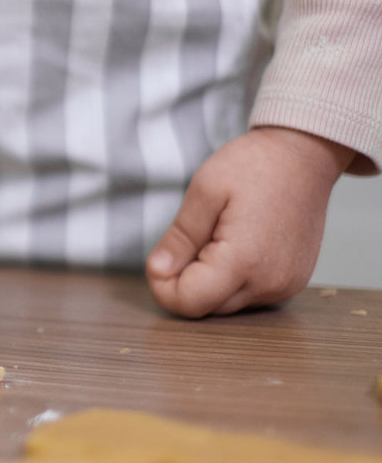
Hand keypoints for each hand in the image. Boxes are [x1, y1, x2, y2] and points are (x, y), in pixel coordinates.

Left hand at [146, 127, 352, 316]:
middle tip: (193, 238)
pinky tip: (237, 245)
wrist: (305, 156)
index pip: (188, 303)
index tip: (161, 258)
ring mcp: (285, 286)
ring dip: (209, 280)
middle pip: (206, 307)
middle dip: (186, 280)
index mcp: (244, 261)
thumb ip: (179, 237)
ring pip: (226, 304)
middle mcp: (269, 283)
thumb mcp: (204, 191)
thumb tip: (158, 271)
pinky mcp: (293, 282)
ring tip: (218, 237)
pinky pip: (249, 295)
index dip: (163, 285)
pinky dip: (232, 278)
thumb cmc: (255, 165)